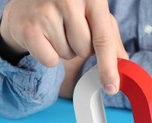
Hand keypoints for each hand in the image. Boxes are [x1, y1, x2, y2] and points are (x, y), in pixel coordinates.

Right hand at [0, 0, 127, 94]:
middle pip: (86, 50)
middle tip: (70, 29)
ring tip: (56, 29)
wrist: (27, 3)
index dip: (109, 66)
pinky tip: (43, 37)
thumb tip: (124, 64)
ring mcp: (46, 12)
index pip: (103, 38)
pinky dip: (49, 55)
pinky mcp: (28, 28)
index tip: (112, 86)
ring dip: (65, 49)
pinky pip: (50, 60)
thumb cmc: (67, 9)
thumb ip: (111, 38)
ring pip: (68, 55)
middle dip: (82, 47)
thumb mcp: (93, 14)